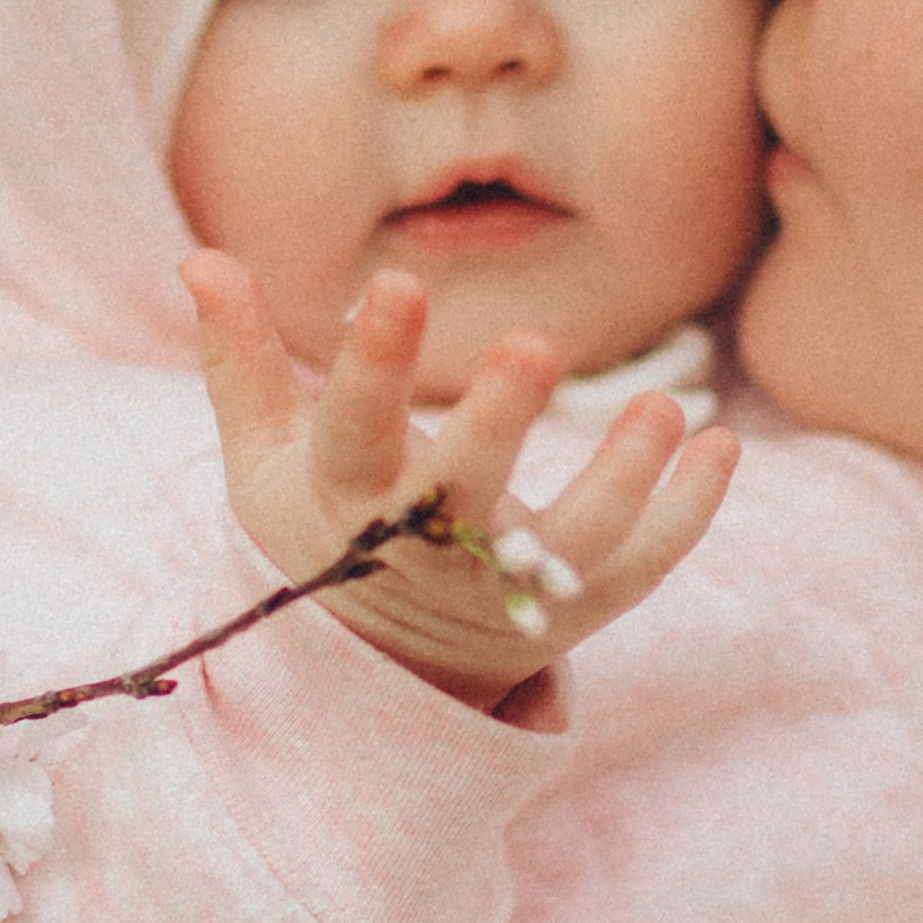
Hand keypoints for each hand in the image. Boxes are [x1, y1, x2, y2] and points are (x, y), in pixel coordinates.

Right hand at [184, 256, 737, 712]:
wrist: (380, 665)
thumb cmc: (324, 524)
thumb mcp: (267, 454)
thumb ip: (242, 358)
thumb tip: (200, 257)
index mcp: (348, 499)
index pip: (354, 428)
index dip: (372, 363)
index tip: (394, 283)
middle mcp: (429, 551)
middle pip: (464, 492)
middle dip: (498, 424)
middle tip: (534, 345)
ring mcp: (508, 593)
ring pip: (572, 545)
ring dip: (623, 479)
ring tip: (664, 406)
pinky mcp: (576, 615)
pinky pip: (643, 570)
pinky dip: (689, 515)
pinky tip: (722, 444)